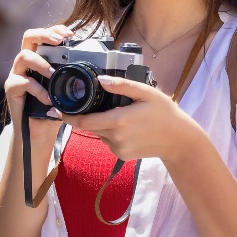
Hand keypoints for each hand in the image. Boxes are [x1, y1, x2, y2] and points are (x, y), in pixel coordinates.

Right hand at [3, 24, 74, 144]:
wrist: (38, 131)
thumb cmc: (54, 107)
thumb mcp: (67, 89)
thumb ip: (75, 76)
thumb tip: (101, 69)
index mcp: (40, 58)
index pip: (44, 36)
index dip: (55, 30)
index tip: (70, 34)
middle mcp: (27, 62)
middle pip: (28, 36)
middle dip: (45, 34)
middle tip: (60, 41)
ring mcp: (17, 74)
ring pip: (23, 56)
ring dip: (41, 63)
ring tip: (53, 74)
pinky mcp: (11, 89)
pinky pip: (22, 82)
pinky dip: (37, 89)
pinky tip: (48, 99)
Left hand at [58, 75, 206, 164]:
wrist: (179, 140)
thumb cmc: (165, 113)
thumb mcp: (147, 93)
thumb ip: (122, 85)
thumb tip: (99, 80)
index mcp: (119, 121)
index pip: (82, 121)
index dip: (67, 116)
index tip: (57, 108)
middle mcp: (115, 137)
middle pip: (88, 127)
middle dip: (85, 117)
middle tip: (90, 105)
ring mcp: (118, 148)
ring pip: (99, 134)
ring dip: (101, 125)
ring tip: (118, 115)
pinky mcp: (122, 156)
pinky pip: (108, 142)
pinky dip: (111, 133)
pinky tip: (127, 127)